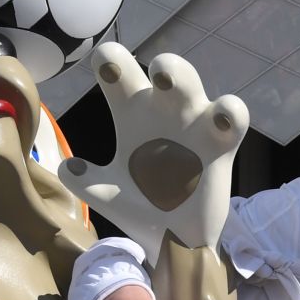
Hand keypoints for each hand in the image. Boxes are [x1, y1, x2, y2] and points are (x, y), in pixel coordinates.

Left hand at [59, 44, 247, 260]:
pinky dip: (231, 114)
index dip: (111, 62)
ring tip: (164, 78)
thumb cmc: (140, 205)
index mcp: (131, 114)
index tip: (104, 62)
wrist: (173, 238)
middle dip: (157, 62)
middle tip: (145, 70)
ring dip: (181, 74)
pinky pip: (233, 118)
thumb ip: (86, 182)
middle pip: (164, 69)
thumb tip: (66, 169)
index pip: (119, 74)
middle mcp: (163, 110)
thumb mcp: (108, 194)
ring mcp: (193, 124)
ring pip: (192, 84)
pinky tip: (220, 120)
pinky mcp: (221, 144)